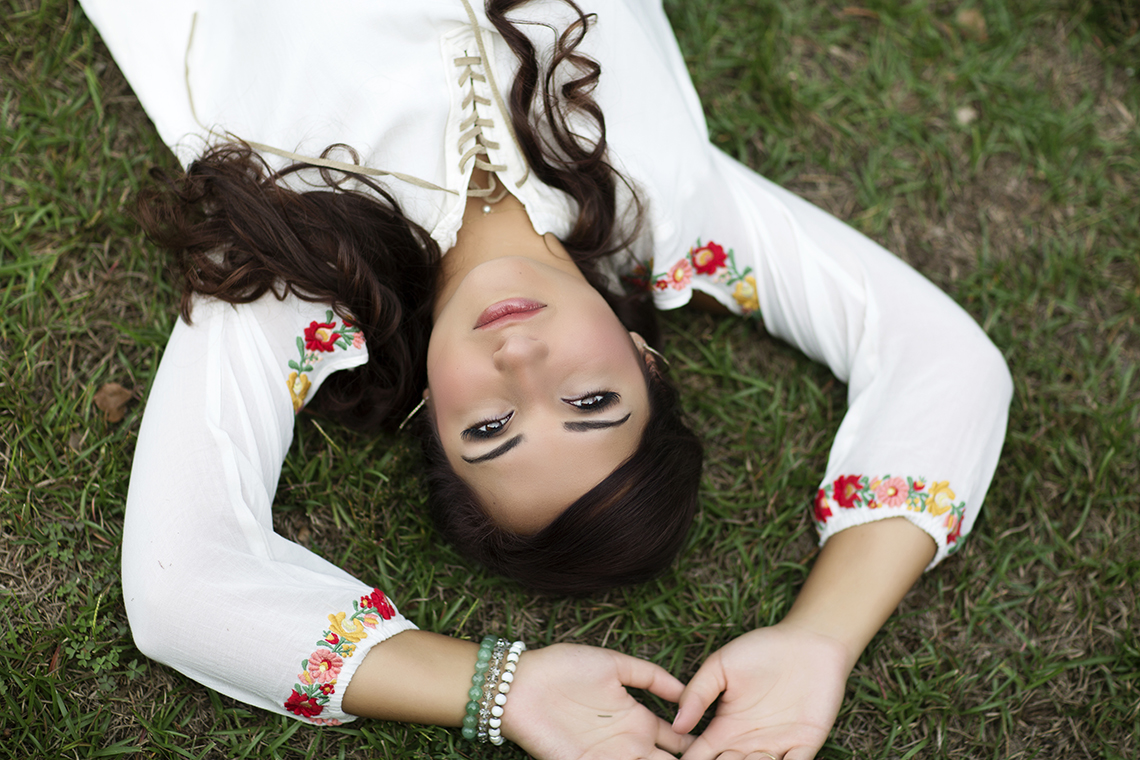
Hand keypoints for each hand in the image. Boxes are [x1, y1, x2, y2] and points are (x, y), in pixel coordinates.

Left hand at [502, 643, 693, 759]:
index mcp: (637, 719)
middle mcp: (627, 743)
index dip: (698, 745)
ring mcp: (608, 758)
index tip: (724, 746)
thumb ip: (649, 675)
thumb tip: (684, 689)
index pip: (677, 740)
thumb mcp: (613, 664)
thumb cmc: (564, 668)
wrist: (521, 684)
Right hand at [673, 625, 850, 759]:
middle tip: (725, 758)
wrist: (807, 643)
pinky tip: (771, 759)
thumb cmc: (761, 650)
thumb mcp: (720, 666)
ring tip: (748, 755)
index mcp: (724, 730)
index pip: (699, 757)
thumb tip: (677, 725)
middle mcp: (747, 745)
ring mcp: (776, 748)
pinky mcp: (804, 746)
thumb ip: (698, 693)